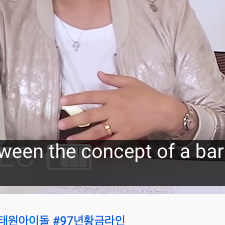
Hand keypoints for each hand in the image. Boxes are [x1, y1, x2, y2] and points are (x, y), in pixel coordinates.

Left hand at [58, 72, 189, 140]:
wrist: (164, 111)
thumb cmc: (149, 95)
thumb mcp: (131, 82)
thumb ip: (113, 79)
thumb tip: (99, 74)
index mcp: (114, 96)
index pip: (90, 96)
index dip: (75, 98)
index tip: (63, 101)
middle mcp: (114, 110)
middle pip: (89, 116)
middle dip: (73, 121)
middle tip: (60, 125)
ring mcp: (119, 123)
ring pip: (96, 131)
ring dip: (81, 136)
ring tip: (70, 140)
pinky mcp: (126, 135)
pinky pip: (111, 142)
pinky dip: (102, 148)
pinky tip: (92, 151)